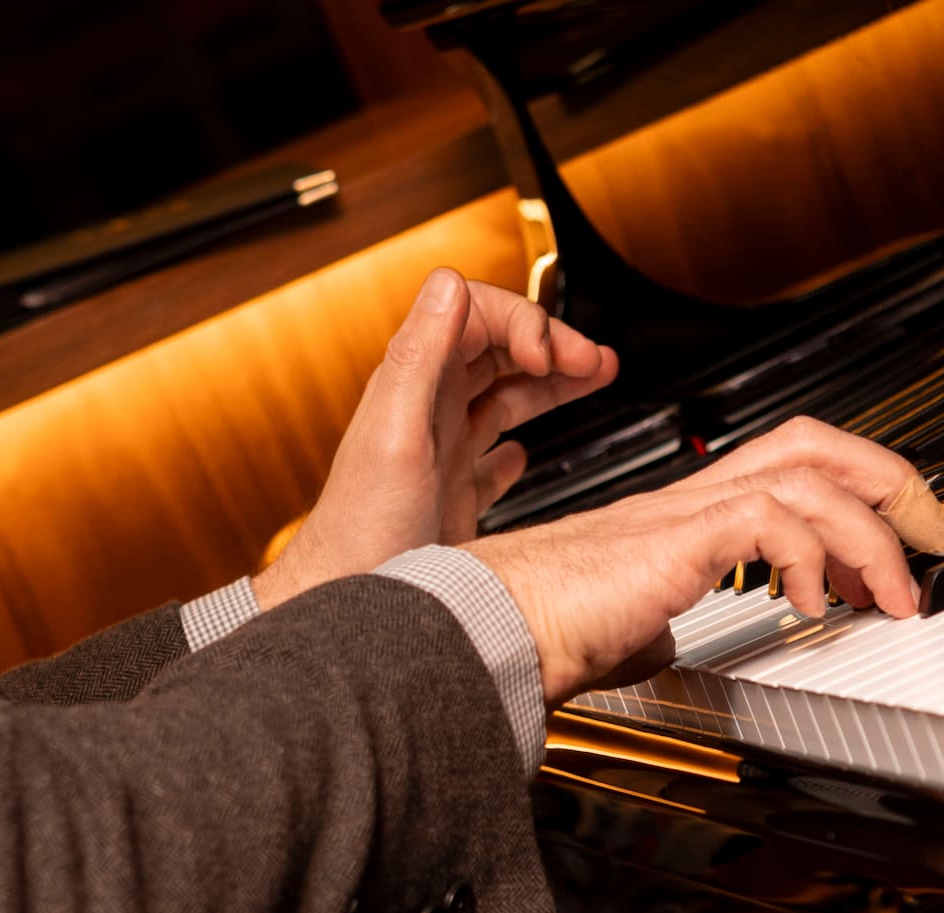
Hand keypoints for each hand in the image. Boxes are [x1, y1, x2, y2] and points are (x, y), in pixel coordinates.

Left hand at [254, 268, 617, 608]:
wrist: (347, 597)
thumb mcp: (395, 433)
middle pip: (498, 351)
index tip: (550, 356)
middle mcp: (429, 410)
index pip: (477, 316)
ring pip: (504, 397)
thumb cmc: (362, 530)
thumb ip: (419, 355)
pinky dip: (518, 448)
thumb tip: (449, 284)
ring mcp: (443, 451)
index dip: (522, 323)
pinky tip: (528, 454)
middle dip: (551, 346)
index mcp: (415, 384)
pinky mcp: (453, 494)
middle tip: (595, 362)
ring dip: (550, 384)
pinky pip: (493, 458)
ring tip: (595, 379)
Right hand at [465, 417, 929, 702]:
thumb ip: (655, 627)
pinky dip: (812, 556)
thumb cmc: (530, 634)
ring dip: (871, 531)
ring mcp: (681, 511)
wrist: (483, 635)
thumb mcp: (621, 634)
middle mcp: (685, 500)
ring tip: (895, 593)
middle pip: (808, 441)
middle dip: (886, 479)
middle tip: (930, 531)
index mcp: (677, 519)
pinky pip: (773, 515)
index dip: (850, 492)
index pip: (782, 468)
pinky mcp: (676, 536)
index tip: (890, 548)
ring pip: (807, 471)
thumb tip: (669, 643)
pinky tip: (812, 604)